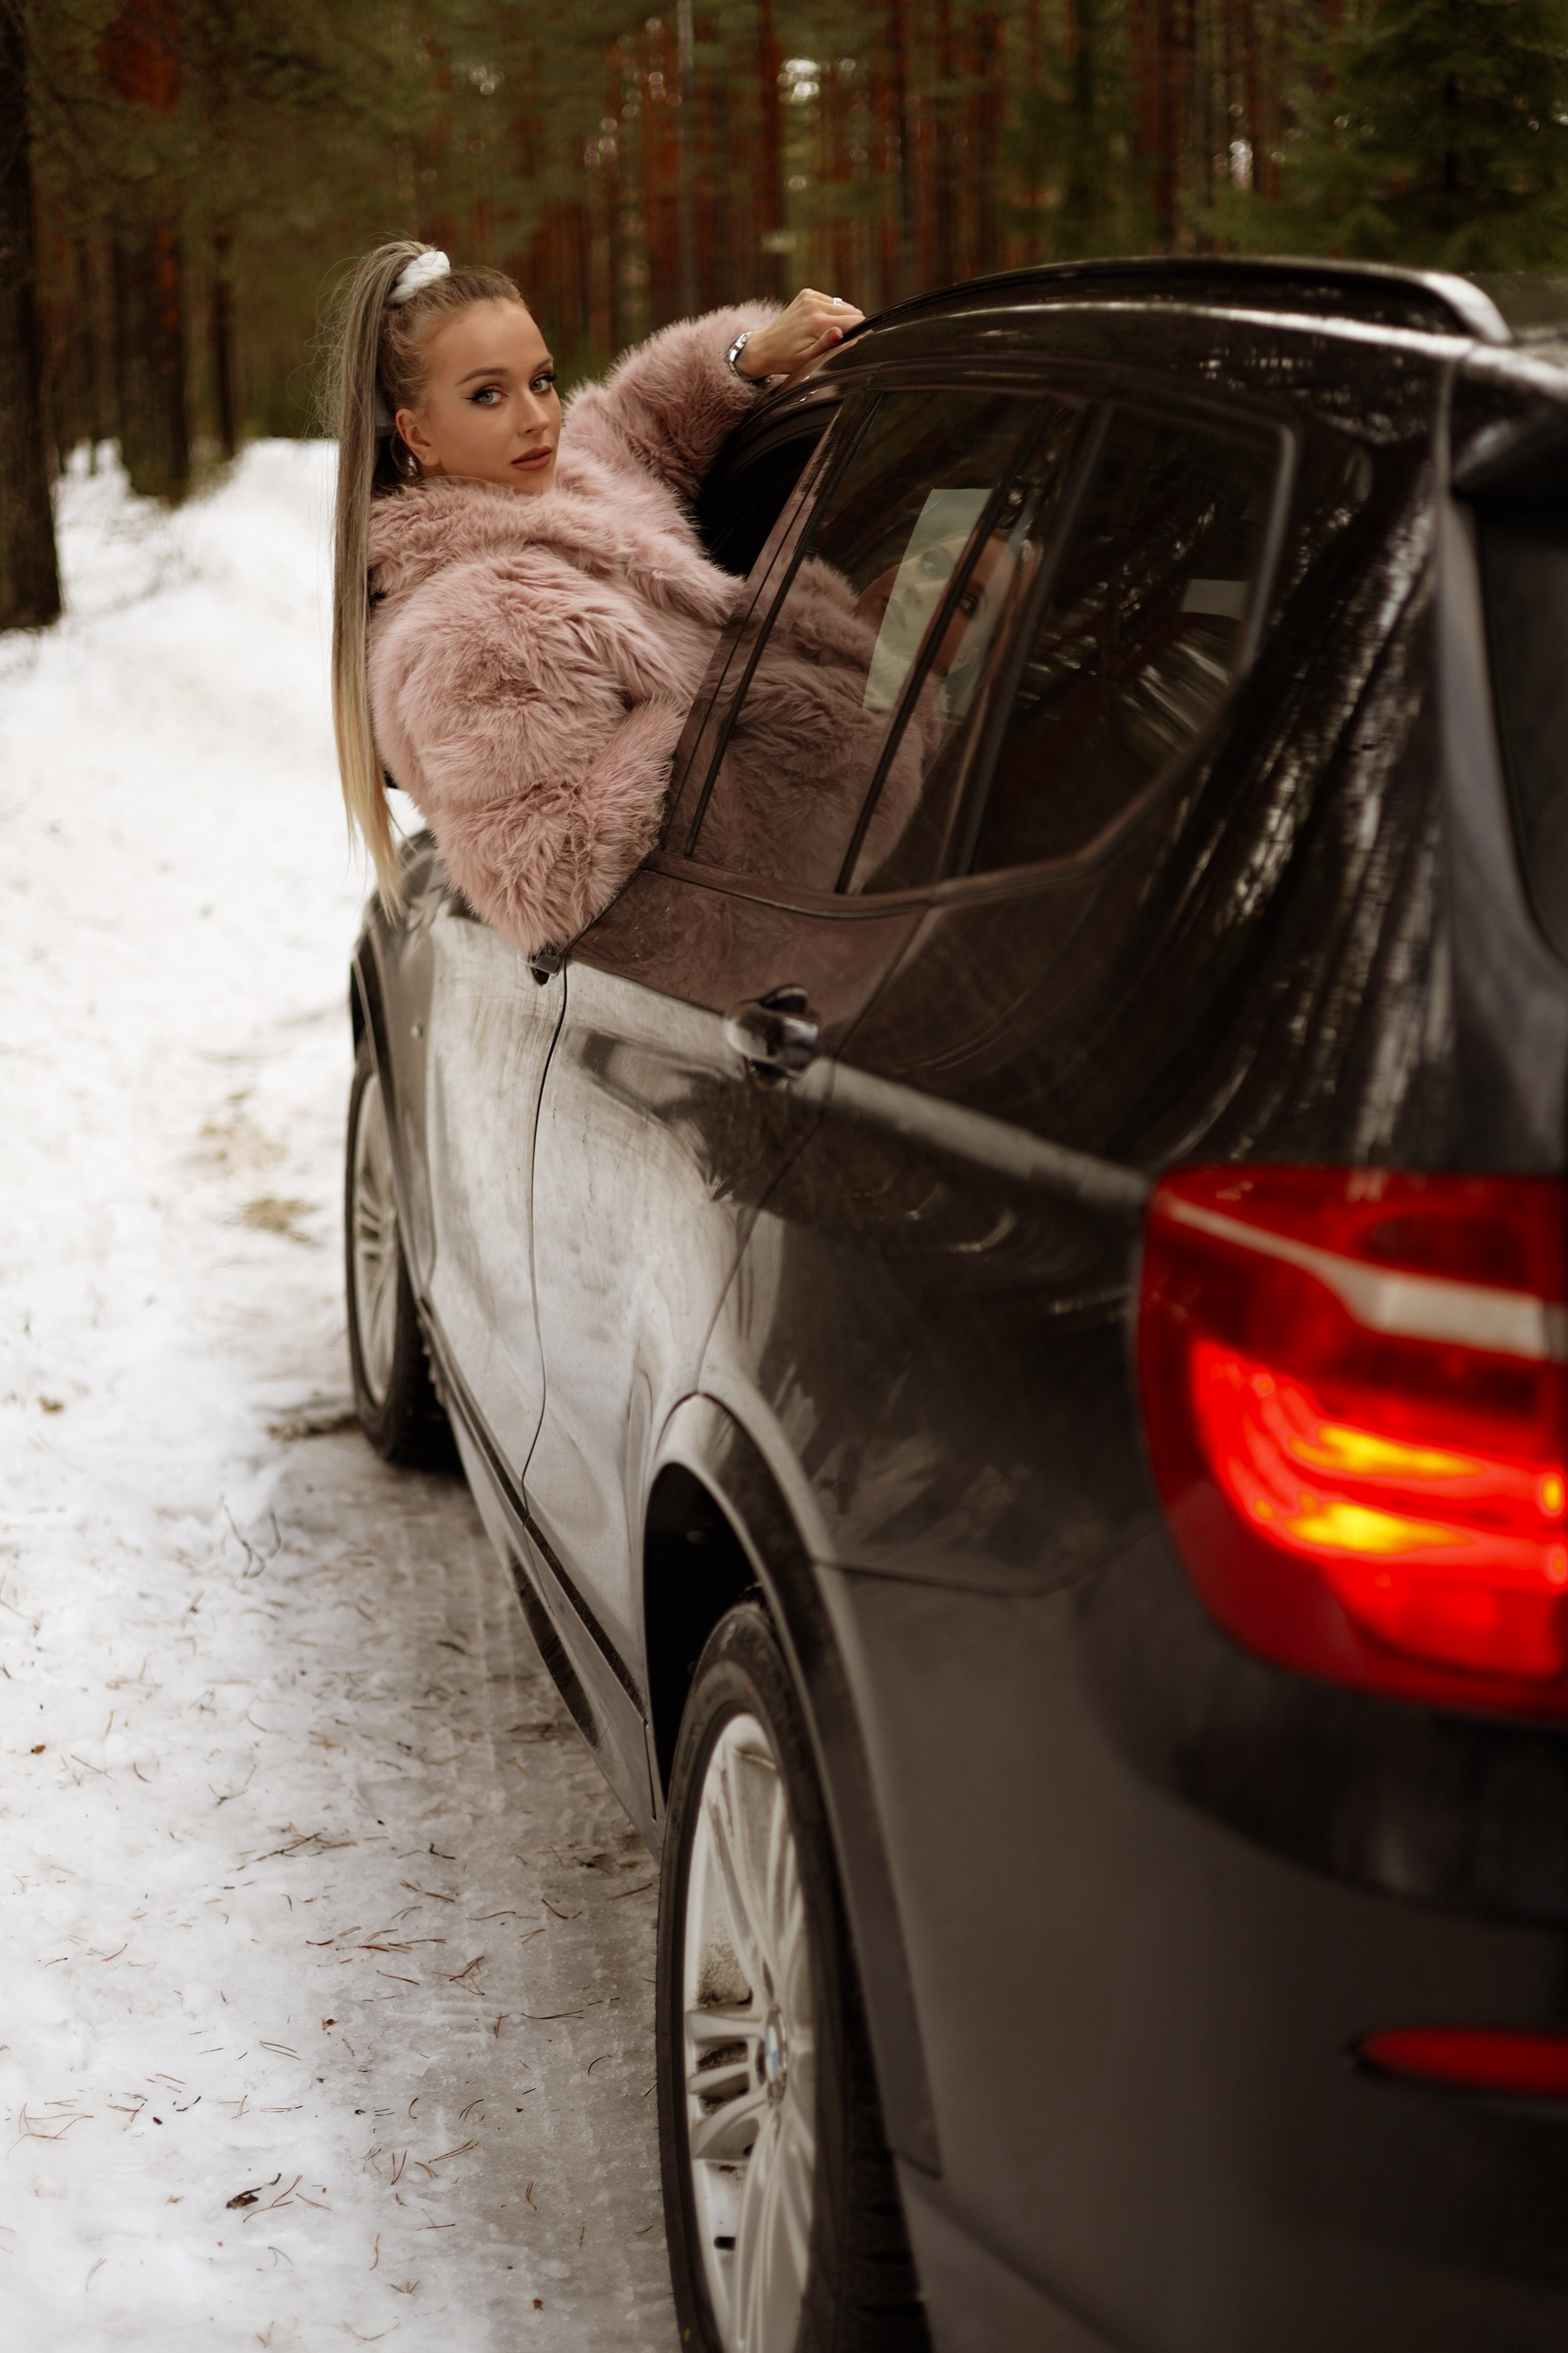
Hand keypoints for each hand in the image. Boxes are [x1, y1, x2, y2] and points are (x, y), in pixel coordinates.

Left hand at [739, 288, 866, 379]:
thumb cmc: (786, 358)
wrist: (764, 348)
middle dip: (849, 326)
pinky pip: (830, 301)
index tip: (853, 343)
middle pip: (851, 311)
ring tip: (824, 333)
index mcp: (817, 321)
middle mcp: (814, 304)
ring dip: (839, 318)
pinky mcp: (807, 294)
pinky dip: (829, 312)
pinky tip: (818, 324)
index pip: (855, 320)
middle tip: (835, 341)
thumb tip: (840, 332)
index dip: (859, 332)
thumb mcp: (808, 359)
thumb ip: (827, 345)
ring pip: (842, 306)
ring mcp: (810, 296)